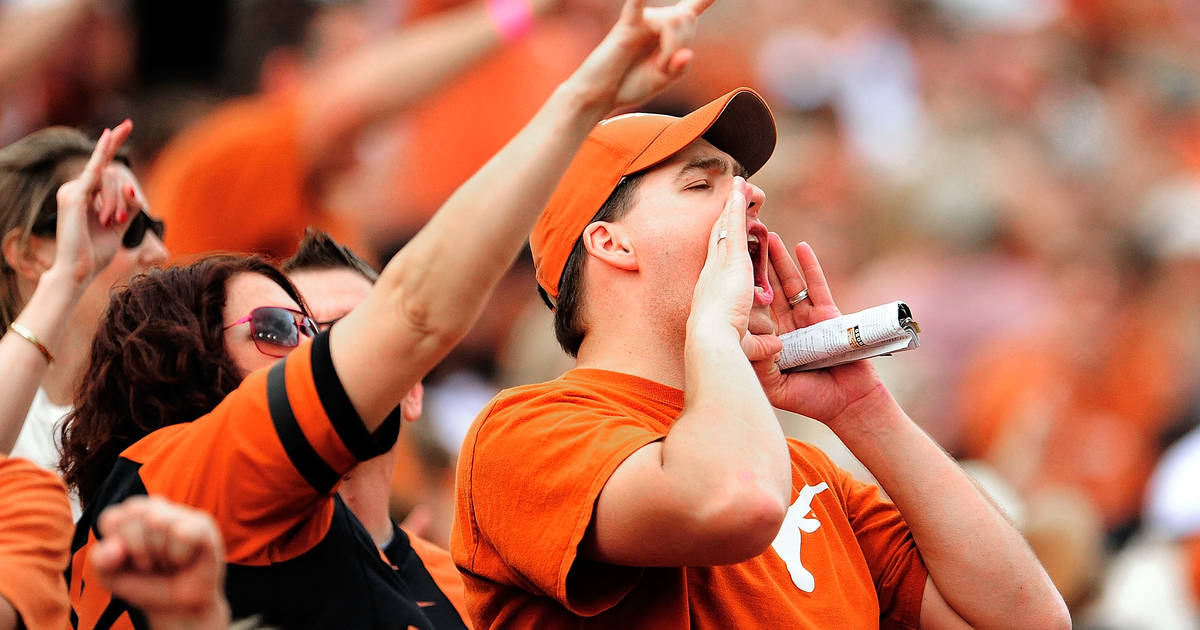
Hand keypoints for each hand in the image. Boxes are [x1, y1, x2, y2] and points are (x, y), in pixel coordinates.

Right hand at [51, 119, 137, 284]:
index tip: (126, 124)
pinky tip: (108, 141)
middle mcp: (76, 189)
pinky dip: (109, 184)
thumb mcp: (121, 226)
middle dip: (124, 198)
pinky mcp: (74, 198)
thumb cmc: (97, 252)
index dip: (114, 142)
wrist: (80, 271)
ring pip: (110, 179)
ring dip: (118, 204)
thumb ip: (130, 206)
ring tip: (111, 224)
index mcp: (86, 194)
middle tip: (119, 221)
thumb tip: (133, 188)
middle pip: (113, 174)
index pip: (103, 163)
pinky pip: (97, 178)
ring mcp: (72, 191)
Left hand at [91, 496, 229, 629]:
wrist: (176, 607)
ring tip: (169, 562)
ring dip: (161, 555)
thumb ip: (100, 560)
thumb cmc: (144, 585)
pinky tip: (185, 560)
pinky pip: (183, 533)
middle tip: (152, 564)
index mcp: (127, 515)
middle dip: (140, 551)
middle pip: (135, 514)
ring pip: (159, 522)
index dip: (117, 548)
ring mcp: (180, 513)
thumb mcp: (110, 577)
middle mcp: (154, 507)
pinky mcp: (203, 523)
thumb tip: (116, 548)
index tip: (128, 561)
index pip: (113, 518)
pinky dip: (180, 556)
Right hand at [566, 0, 716, 112]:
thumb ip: (680, 68)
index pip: (693, 7)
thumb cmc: (629, 84)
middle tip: (666, 67)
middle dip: (685, 43)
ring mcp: (642, 20)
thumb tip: (688, 54)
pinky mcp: (627, 26)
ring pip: (673, 20)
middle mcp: (656, 20)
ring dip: (672, 47)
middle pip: (687, 18)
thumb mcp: (663, 80)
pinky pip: (636, 4)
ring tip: (658, 67)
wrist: (601, 94)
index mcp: (668, 32)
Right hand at [688, 177, 780, 361]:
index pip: (719, 263)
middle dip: (724, 217)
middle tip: (731, 197)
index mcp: (713, 293)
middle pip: (718, 238)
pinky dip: (736, 206)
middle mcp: (712, 274)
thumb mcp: (746, 344)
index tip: (725, 232)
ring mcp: (719, 264)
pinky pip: (733, 225)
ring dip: (731, 205)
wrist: (711, 343)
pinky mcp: (731, 258)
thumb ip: (759, 344)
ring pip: (724, 227)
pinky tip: (741, 189)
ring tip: (739, 184)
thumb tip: (774, 347)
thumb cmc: (723, 349)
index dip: (722, 245)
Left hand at [755, 235, 890, 423]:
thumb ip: (757, 364)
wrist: (848, 405)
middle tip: (745, 240)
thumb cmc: (811, 399)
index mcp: (771, 338)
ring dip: (780, 259)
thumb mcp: (775, 384)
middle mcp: (787, 324)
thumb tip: (739, 346)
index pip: (753, 308)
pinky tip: (801, 246)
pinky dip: (810, 265)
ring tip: (769, 235)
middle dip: (759, 264)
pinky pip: (818, 285)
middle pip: (770, 288)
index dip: (742, 289)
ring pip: (791, 282)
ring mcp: (808, 317)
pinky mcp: (829, 314)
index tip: (726, 268)